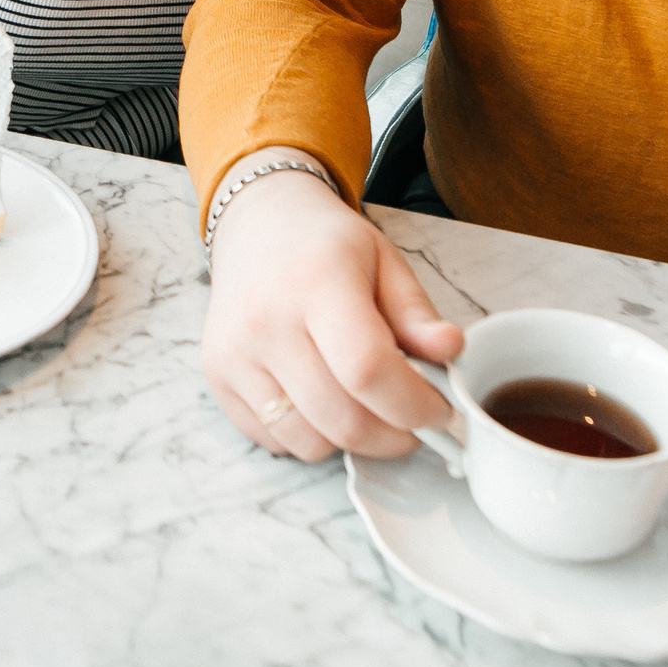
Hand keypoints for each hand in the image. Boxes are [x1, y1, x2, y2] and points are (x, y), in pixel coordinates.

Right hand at [201, 151, 464, 460]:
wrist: (257, 224)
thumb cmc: (325, 246)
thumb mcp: (384, 261)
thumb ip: (417, 313)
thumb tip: (450, 351)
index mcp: (316, 283)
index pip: (367, 370)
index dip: (413, 405)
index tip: (439, 409)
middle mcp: (265, 321)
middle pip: (341, 418)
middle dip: (393, 436)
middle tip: (413, 421)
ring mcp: (234, 354)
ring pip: (308, 442)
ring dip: (351, 441)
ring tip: (366, 409)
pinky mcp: (217, 377)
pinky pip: (274, 440)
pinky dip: (309, 436)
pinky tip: (322, 401)